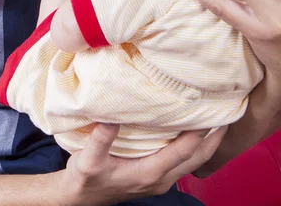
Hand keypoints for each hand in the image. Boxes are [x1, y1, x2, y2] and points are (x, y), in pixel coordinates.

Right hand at [61, 123, 226, 205]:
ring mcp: (162, 180)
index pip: (185, 151)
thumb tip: (112, 117)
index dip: (199, 131)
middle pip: (198, 158)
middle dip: (214, 137)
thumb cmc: (86, 179)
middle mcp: (162, 179)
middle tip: (226, 113)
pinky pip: (185, 161)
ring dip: (208, 142)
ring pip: (195, 161)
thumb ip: (101, 140)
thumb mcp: (88, 160)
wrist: (82, 198)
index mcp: (150, 173)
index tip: (209, 110)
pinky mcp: (157, 177)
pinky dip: (195, 147)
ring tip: (216, 119)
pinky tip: (193, 131)